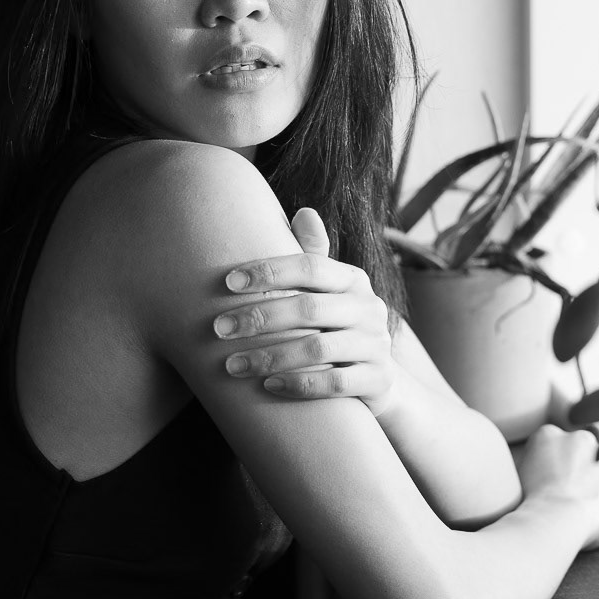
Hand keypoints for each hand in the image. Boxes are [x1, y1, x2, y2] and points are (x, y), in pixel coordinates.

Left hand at [213, 207, 396, 413]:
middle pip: (309, 308)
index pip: (310, 266)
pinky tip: (267, 386)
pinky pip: (335, 384)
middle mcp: (369, 307)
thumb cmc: (336, 325)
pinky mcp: (379, 380)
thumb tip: (305, 212)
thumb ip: (313, 257)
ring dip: (270, 356)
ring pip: (318, 348)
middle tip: (219, 328)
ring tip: (232, 364)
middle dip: (259, 317)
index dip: (269, 271)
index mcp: (353, 279)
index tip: (228, 282)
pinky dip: (299, 384)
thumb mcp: (328, 292)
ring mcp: (377, 345)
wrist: (377, 378)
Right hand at [518, 424, 598, 549]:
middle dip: (582, 467)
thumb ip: (538, 466)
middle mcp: (578, 437)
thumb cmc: (533, 507)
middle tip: (575, 494)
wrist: (554, 520)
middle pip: (584, 450)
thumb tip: (546, 475)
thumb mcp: (523, 477)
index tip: (557, 483)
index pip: (558, 445)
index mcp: (548, 434)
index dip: (559, 467)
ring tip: (589, 506)